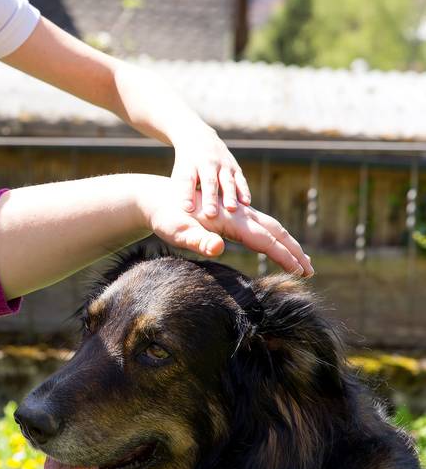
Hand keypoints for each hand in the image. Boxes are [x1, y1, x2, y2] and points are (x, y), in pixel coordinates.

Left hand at [141, 177, 312, 276]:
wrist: (157, 197)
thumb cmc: (166, 217)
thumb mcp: (176, 231)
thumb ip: (196, 240)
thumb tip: (217, 248)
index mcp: (231, 219)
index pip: (265, 239)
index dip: (284, 255)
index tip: (300, 272)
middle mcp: (238, 212)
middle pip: (275, 231)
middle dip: (294, 250)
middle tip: (311, 271)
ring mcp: (236, 212)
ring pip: (270, 226)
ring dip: (288, 243)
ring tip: (302, 261)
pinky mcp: (231, 214)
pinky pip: (260, 225)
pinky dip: (275, 237)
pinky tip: (276, 246)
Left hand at [171, 128, 250, 217]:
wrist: (198, 137)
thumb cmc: (186, 165)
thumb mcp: (179, 173)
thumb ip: (180, 191)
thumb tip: (181, 213)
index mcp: (189, 166)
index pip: (187, 181)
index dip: (187, 195)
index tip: (187, 209)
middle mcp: (207, 163)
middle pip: (209, 182)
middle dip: (210, 198)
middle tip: (211, 214)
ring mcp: (223, 164)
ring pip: (227, 181)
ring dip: (230, 195)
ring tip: (231, 209)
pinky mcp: (235, 166)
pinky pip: (240, 180)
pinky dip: (243, 191)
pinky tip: (246, 203)